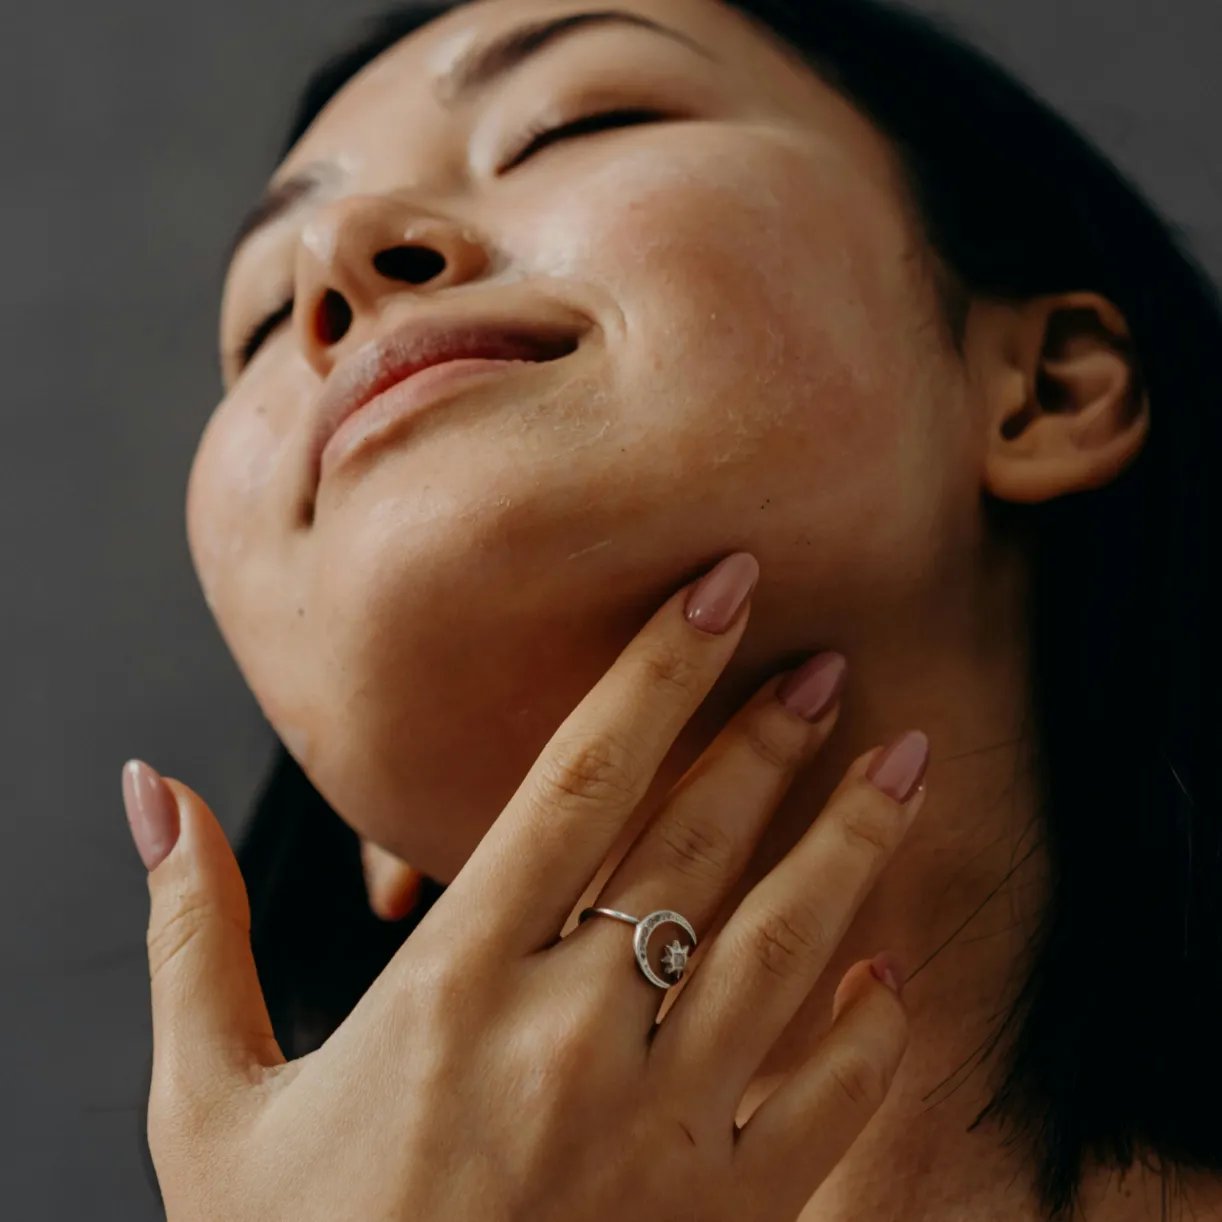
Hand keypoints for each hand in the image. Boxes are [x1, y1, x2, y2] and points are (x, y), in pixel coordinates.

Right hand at [129, 551, 928, 1221]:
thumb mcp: (208, 1103)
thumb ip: (189, 936)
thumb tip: (149, 793)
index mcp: (454, 988)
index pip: (580, 780)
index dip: (658, 670)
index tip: (723, 589)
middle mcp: (570, 1039)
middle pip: (698, 843)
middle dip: (771, 737)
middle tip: (829, 662)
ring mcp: (662, 1131)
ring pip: (788, 946)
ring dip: (853, 843)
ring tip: (906, 761)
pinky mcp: (724, 1216)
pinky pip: (828, 1102)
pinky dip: (868, 1028)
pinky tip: (887, 968)